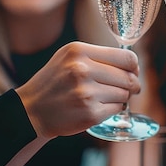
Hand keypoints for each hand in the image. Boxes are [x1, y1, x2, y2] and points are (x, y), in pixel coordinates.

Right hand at [16, 42, 139, 137]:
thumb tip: (131, 64)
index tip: (134, 72)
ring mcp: (86, 93)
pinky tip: (100, 107)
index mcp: (78, 51)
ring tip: (106, 97)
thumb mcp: (68, 58)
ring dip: (121, 97)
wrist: (31, 111)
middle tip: (130, 89)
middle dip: (132, 85)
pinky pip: (117, 109)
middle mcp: (82, 70)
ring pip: (124, 94)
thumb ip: (97, 56)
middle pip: (128, 77)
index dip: (134, 67)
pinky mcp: (89, 114)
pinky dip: (113, 109)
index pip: (125, 57)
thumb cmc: (54, 83)